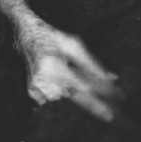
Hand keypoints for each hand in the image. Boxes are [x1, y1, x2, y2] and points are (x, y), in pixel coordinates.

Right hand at [0, 0, 125, 120]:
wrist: (23, 34)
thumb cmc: (50, 36)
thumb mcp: (73, 43)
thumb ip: (93, 64)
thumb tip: (112, 79)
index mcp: (53, 66)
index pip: (83, 89)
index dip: (101, 98)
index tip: (117, 107)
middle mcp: (43, 81)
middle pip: (76, 95)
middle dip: (86, 88)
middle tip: (82, 76)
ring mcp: (35, 89)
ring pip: (66, 97)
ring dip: (70, 88)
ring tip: (59, 68)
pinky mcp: (32, 94)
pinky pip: (55, 98)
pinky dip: (60, 90)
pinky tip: (54, 76)